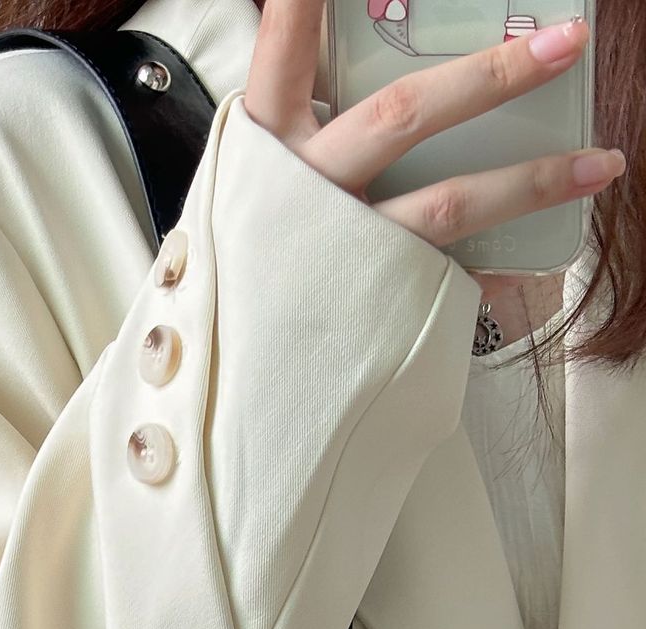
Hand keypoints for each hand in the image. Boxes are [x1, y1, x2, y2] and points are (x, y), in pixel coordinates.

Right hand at [243, 0, 623, 299]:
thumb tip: (345, 74)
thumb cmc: (244, 278)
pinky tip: (532, 260)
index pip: (284, 55)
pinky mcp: (371, 307)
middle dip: (493, 74)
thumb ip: (293, 135)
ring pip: (449, 205)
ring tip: (599, 163)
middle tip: (564, 44)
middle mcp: (303, 195)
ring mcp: (342, 253)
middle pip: (404, 116)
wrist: (227, 392)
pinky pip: (449, 280)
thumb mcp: (244, 193)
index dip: (305, 7)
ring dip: (533, 180)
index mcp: (264, 153)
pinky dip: (495, 270)